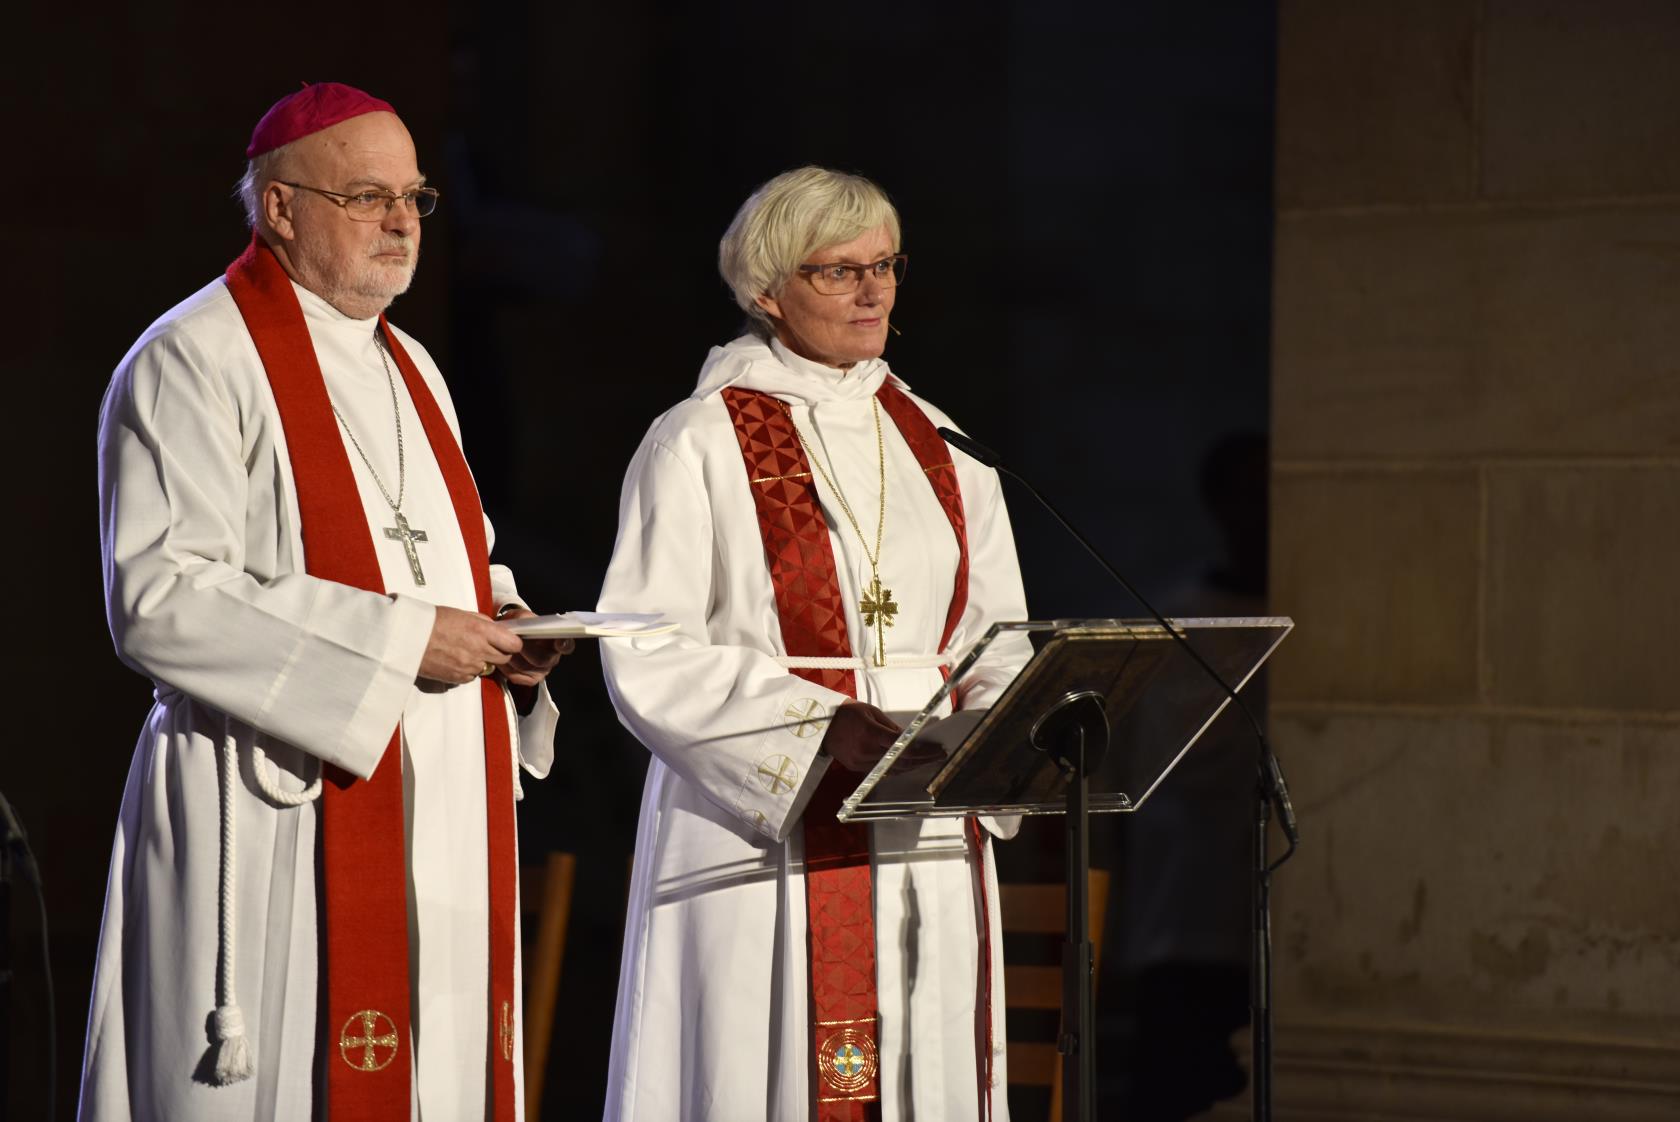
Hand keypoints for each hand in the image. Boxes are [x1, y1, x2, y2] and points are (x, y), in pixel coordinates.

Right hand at [418, 606, 523, 685]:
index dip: (512, 643)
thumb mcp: (462, 614)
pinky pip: (472, 676)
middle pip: (504, 658)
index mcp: (481, 630)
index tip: (508, 641)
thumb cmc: (431, 622)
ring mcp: (469, 666)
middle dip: (499, 652)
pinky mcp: (458, 677)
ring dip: (482, 661)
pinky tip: (455, 660)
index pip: (513, 643)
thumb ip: (482, 623)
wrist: (406, 638)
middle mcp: (478, 650)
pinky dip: (468, 670)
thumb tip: (495, 629)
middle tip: (486, 646)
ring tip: (465, 651)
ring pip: (488, 668)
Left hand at [493, 606, 574, 687]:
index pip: (567, 645)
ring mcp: (543, 670)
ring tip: (502, 648)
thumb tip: (525, 623)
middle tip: (513, 642)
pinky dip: (507, 668)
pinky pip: (518, 677)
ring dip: (512, 658)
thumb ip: (525, 619)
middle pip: (543, 659)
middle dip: (526, 650)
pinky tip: (502, 659)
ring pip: (527, 668)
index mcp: (556, 641)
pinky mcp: (531, 679)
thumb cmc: (520, 626)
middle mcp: (553, 657)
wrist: (509, 637)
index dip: (564, 645)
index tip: (558, 643)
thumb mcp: (521, 617)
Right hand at [818, 702, 944, 773]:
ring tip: (926, 761)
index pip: (902, 746)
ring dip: (911, 766)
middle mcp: (866, 750)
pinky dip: (896, 768)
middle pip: (900, 761)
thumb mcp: (871, 712)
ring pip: (892, 769)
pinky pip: (881, 771)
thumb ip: (890, 726)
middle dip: (922, 760)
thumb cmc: (847, 713)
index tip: (935, 750)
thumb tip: (908, 737)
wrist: (821, 726)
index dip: (921, 751)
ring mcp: (860, 762)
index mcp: (870, 733)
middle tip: (937, 757)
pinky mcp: (856, 767)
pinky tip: (907, 764)